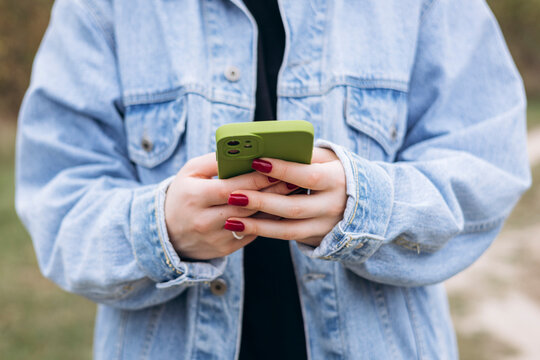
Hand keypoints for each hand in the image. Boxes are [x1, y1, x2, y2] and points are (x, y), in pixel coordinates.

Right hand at [165, 153, 289, 259]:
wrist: (167, 232)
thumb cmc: (183, 194)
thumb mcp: (190, 172)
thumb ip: (214, 161)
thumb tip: (242, 151)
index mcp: (195, 197)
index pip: (231, 187)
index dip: (256, 179)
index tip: (278, 169)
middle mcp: (204, 220)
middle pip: (246, 206)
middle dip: (272, 192)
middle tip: (294, 180)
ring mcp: (215, 238)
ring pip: (252, 222)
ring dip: (274, 207)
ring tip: (291, 193)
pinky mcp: (223, 249)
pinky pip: (251, 234)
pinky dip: (267, 222)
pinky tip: (281, 209)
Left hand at [224, 148, 346, 246]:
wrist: (365, 202)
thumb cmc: (336, 171)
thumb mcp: (329, 159)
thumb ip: (304, 155)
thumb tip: (271, 148)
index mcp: (337, 180)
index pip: (308, 176)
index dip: (283, 170)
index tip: (256, 161)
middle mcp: (333, 206)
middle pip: (294, 207)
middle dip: (262, 201)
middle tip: (233, 194)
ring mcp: (325, 226)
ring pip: (289, 229)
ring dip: (258, 225)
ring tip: (230, 220)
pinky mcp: (317, 238)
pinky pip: (288, 237)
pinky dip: (265, 232)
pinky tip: (243, 226)